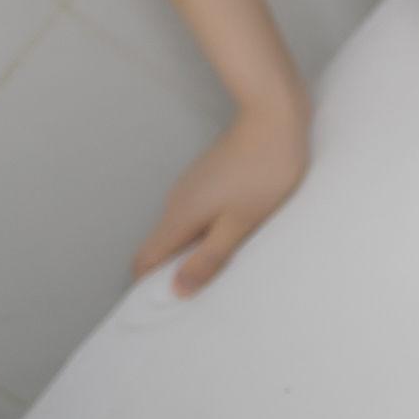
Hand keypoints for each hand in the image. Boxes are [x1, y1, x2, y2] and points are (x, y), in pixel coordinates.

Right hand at [131, 91, 310, 297]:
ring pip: (183, 229)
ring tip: (229, 262)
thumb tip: (176, 290)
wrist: (274, 116)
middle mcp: (176, 202)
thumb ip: (209, 257)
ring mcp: (191, 187)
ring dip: (198, 248)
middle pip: (162, 247)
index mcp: (178, 217)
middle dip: (178, 270)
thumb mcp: (241, 223)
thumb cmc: (265, 171)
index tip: (176, 302)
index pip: (144, 261)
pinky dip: (211, 228)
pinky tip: (239, 230)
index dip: (152, 286)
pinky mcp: (208, 177)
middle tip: (210, 289)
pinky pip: (199, 213)